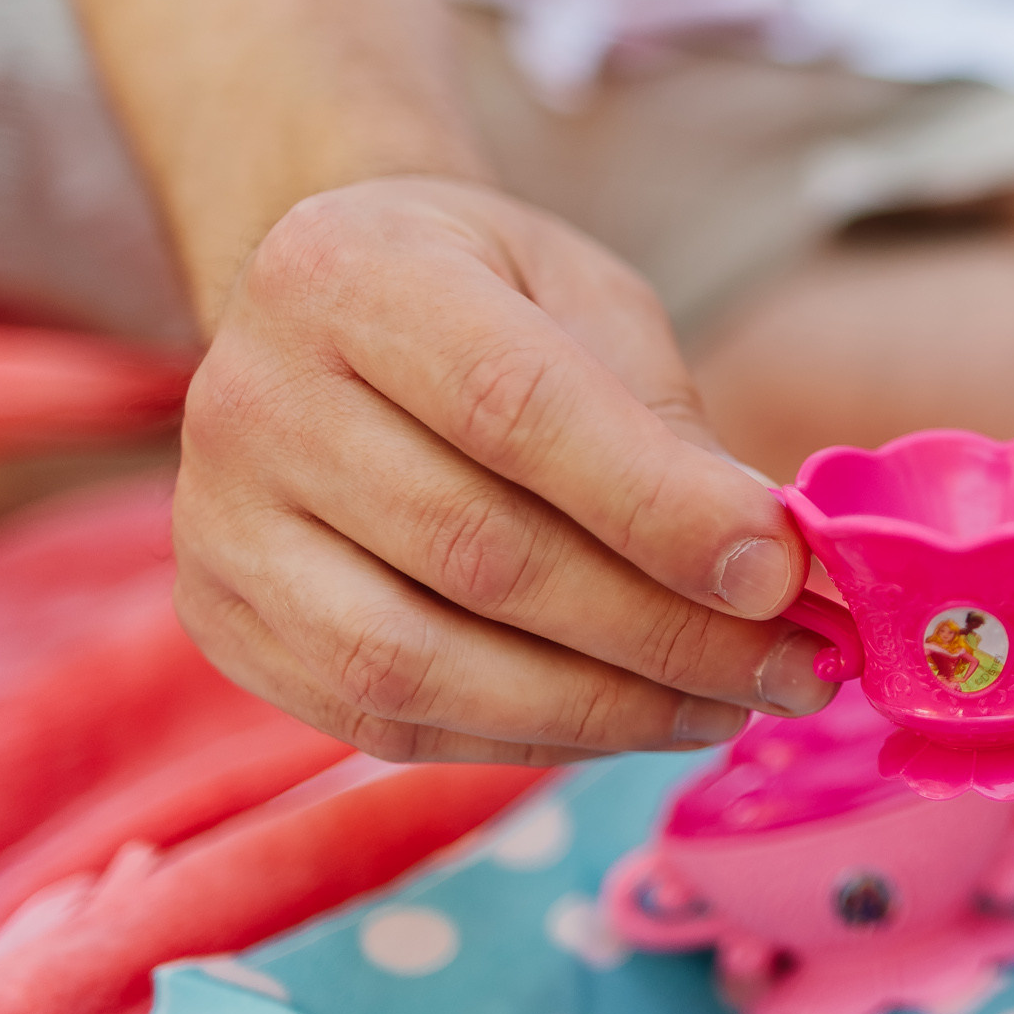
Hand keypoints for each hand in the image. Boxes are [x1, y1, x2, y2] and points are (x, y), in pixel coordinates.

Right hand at [174, 176, 833, 762]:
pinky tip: (632, 719)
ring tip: (728, 705)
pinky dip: (528, 738)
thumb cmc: (486, 293)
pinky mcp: (225, 626)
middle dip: (662, 630)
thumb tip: (767, 567)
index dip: (659, 506)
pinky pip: (387, 722)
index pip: (516, 409)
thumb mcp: (587, 300)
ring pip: (423, 665)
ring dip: (604, 708)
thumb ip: (664, 421)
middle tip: (794, 665)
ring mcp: (219, 525)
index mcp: (349, 275)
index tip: (783, 574)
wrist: (328, 308)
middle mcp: (253, 400)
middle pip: (477, 553)